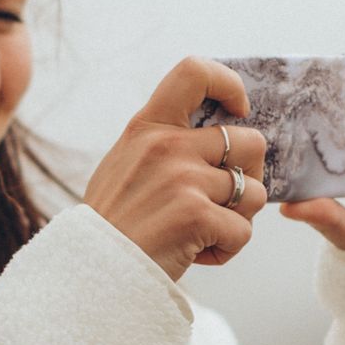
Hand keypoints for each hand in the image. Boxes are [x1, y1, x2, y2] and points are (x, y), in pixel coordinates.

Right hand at [84, 57, 270, 281]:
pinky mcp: (196, 216)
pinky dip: (227, 249)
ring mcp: (183, 179)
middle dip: (249, 175)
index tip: (238, 111)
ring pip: (253, 192)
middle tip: (225, 199)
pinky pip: (243, 231)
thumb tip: (212, 134)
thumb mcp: (124, 165)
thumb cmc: (112, 225)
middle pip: (251, 142)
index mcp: (148, 127)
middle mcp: (167, 146)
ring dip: (238, 218)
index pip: (194, 72)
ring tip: (205, 233)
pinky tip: (197, 254)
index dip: (229, 85)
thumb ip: (161, 145)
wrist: (90, 272)